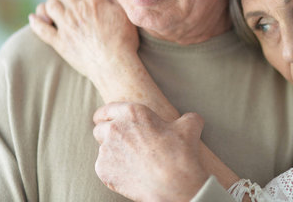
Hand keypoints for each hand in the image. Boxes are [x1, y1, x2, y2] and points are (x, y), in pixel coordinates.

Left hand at [29, 0, 137, 81]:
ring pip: (50, 5)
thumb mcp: (125, 15)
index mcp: (94, 3)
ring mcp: (66, 27)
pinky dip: (35, 21)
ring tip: (59, 6)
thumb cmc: (124, 41)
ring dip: (54, 2)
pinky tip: (34, 18)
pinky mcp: (59, 43)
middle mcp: (77, 12)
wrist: (114, 66)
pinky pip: (41, 29)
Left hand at [93, 102, 208, 201]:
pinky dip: (113, 170)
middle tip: (121, 143)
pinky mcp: (103, 170)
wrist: (173, 183)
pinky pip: (103, 167)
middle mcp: (115, 128)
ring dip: (112, 153)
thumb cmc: (180, 152)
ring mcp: (106, 150)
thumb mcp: (190, 126)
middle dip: (107, 134)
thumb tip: (192, 119)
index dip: (105, 116)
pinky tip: (129, 174)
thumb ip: (187, 117)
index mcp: (132, 113)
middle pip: (99, 128)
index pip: (106, 110)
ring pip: (102, 149)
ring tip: (131, 162)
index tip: (106, 121)